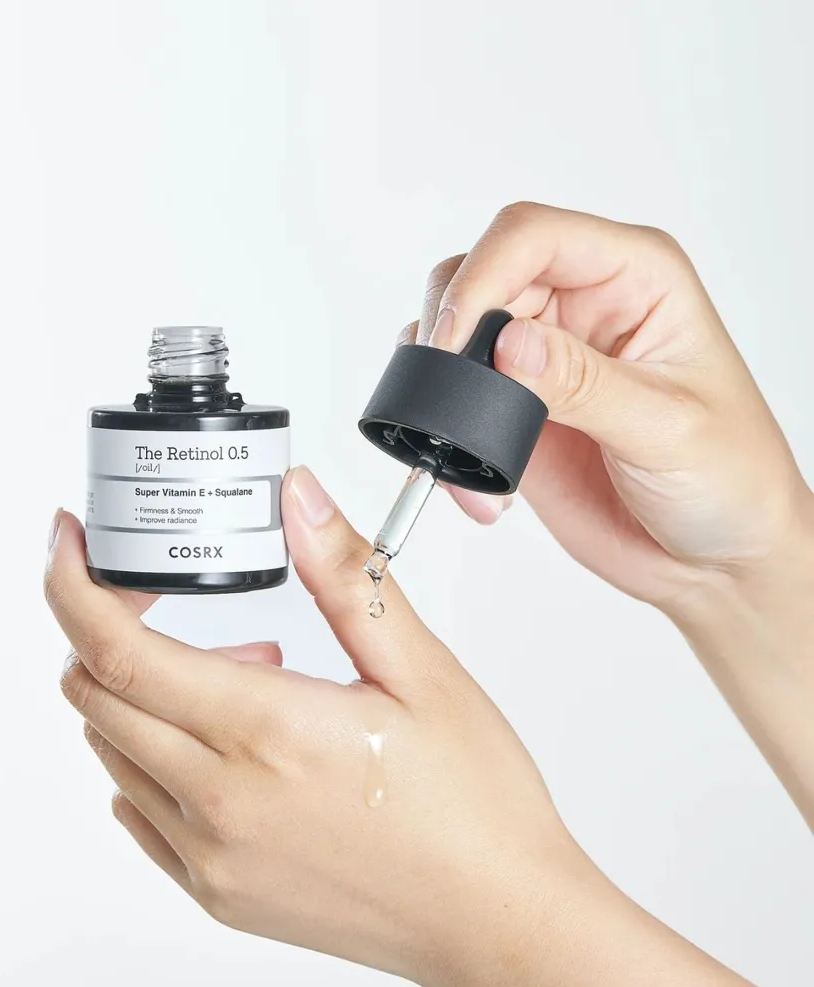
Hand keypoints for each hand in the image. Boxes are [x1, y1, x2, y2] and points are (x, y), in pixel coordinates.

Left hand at [45, 470, 764, 986]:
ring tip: (238, 670)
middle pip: (96, 695)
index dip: (75, 586)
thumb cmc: (473, 807)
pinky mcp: (218, 891)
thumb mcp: (420, 670)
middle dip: (109, 627)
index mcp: (264, 734)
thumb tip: (299, 501)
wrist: (498, 923)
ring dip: (142, 690)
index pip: (119, 651)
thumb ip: (344, 576)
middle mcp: (218, 803)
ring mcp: (210, 856)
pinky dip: (151, 754)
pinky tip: (225, 741)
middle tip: (174, 598)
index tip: (69, 544)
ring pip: (113, 749)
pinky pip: (138, 810)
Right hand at [407, 202, 813, 827]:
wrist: (720, 566)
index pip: (529, 236)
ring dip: (439, 393)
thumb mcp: (676, 430)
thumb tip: (512, 342)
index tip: (461, 345)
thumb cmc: (730, 494)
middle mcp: (582, 313)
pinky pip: (454, 402)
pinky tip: (474, 491)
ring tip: (470, 464)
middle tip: (452, 401)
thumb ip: (586, 381)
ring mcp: (543, 363)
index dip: (482, 279)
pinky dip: (444, 440)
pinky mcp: (517, 417)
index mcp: (633, 283)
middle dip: (447, 335)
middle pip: (477, 276)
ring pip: (452, 337)